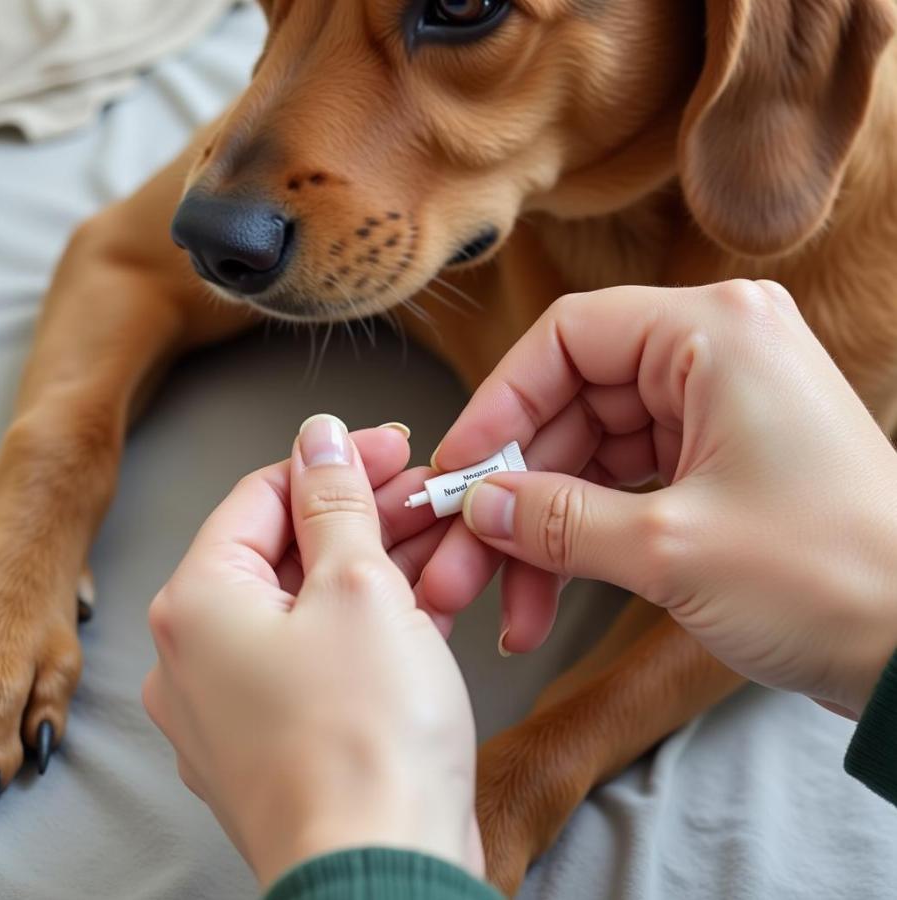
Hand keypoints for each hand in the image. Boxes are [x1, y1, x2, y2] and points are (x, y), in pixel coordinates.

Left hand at [143, 417, 480, 888]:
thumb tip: (320, 435)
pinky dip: (369, 624)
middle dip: (366, 515)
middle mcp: (200, 654)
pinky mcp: (278, 737)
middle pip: (289, 548)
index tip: (394, 447)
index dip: (337, 461)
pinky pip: (320, 655)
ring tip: (444, 543)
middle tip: (428, 495)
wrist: (387, 872)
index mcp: (198, 603)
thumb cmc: (367, 737)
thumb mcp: (359, 583)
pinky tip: (427, 602)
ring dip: (377, 567)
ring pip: (310, 603)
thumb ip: (335, 500)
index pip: (264, 493)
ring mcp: (236, 703)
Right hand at [433, 281, 896, 717]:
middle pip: (571, 406)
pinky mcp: (716, 463)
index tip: (455, 472)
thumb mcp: (670, 549)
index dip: (498, 405)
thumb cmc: (834, 577)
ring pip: (590, 457)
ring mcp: (715, 411)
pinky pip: (623, 487)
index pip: (568, 338)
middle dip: (512, 491)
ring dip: (541, 531)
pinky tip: (542, 597)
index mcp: (714, 333)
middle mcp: (713, 356)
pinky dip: (582, 539)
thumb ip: (557, 521)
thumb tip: (477, 506)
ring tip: (503, 605)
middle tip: (460, 558)